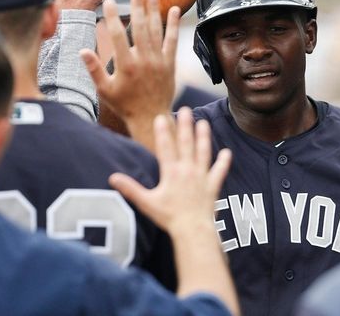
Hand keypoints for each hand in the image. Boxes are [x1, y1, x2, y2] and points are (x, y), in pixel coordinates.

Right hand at [80, 0, 177, 149]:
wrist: (151, 117)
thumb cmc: (125, 105)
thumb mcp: (105, 90)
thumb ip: (94, 69)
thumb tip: (82, 50)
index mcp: (125, 66)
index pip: (117, 35)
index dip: (112, 17)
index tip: (109, 1)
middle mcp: (143, 60)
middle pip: (140, 28)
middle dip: (138, 6)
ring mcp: (158, 61)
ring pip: (156, 31)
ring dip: (154, 11)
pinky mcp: (170, 64)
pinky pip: (172, 41)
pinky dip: (173, 25)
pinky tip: (174, 10)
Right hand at [109, 108, 231, 233]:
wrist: (192, 229)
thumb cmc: (168, 217)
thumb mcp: (146, 202)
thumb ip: (130, 188)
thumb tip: (112, 177)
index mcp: (171, 172)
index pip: (165, 147)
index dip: (163, 131)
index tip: (161, 116)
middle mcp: (187, 170)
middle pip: (186, 143)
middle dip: (185, 125)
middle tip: (186, 110)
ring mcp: (201, 177)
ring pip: (203, 152)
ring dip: (203, 137)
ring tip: (204, 123)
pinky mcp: (212, 186)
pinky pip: (219, 172)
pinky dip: (223, 162)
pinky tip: (227, 153)